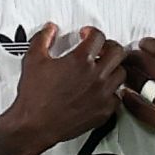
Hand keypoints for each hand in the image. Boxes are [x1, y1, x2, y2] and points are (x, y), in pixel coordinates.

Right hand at [8, 22, 131, 154]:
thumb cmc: (34, 97)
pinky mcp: (104, 111)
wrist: (35, 125)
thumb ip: (43, 39)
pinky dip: (112, 90)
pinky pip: (118, 96)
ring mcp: (103, 94)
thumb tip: (50, 29)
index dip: (92, 32)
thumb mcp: (33, 59)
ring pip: (121, 73)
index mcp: (81, 61)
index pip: (98, 37)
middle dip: (109, 46)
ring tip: (102, 68)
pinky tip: (101, 89)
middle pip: (118, 52)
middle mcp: (96, 76)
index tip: (87, 35)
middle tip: (100, 48)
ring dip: (113, 67)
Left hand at [120, 25, 154, 154]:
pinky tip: (126, 93)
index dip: (148, 44)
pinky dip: (129, 99)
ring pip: (140, 83)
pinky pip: (139, 108)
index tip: (144, 44)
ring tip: (127, 70)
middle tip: (130, 54)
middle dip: (135, 55)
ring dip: (130, 73)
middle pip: (147, 63)